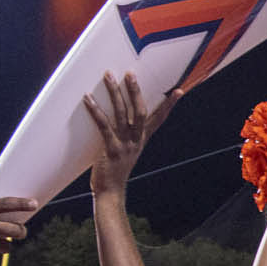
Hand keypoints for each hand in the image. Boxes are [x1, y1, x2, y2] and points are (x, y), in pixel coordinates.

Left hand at [81, 73, 177, 194]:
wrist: (110, 191)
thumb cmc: (115, 170)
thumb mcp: (126, 151)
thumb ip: (126, 137)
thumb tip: (118, 121)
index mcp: (142, 139)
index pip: (159, 118)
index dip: (169, 105)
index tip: (178, 91)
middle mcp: (137, 140)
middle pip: (140, 111)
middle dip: (135, 91)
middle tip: (130, 73)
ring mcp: (125, 144)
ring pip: (123, 114)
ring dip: (116, 93)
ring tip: (109, 77)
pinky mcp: (111, 149)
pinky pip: (104, 126)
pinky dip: (96, 111)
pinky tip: (88, 99)